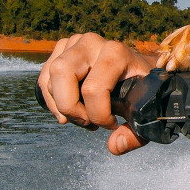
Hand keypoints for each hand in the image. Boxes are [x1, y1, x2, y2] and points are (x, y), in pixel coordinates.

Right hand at [37, 33, 155, 154]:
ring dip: (61, 107)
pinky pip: (44, 79)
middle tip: (87, 123)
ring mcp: (74, 44)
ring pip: (49, 78)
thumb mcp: (145, 111)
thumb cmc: (141, 89)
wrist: (138, 69)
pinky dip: (52, 100)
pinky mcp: (61, 51)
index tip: (111, 124)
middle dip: (70, 107)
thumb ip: (136, 134)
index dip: (98, 115)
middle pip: (62, 74)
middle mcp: (92, 43)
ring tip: (82, 118)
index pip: (93, 89)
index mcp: (116, 52)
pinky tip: (69, 111)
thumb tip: (114, 146)